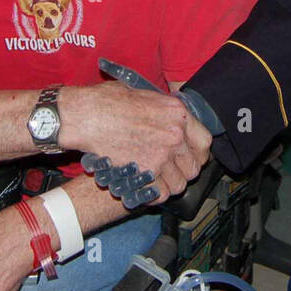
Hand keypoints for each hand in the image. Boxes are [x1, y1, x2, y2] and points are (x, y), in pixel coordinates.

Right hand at [59, 82, 210, 202]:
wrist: (86, 116)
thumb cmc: (107, 101)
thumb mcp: (144, 95)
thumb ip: (163, 111)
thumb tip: (170, 120)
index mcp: (178, 114)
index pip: (205, 141)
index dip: (198, 152)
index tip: (191, 156)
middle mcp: (175, 135)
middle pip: (194, 167)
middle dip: (184, 171)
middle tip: (172, 171)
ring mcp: (161, 156)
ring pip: (179, 184)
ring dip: (169, 185)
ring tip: (157, 180)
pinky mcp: (144, 173)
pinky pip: (160, 194)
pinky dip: (154, 195)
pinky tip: (147, 189)